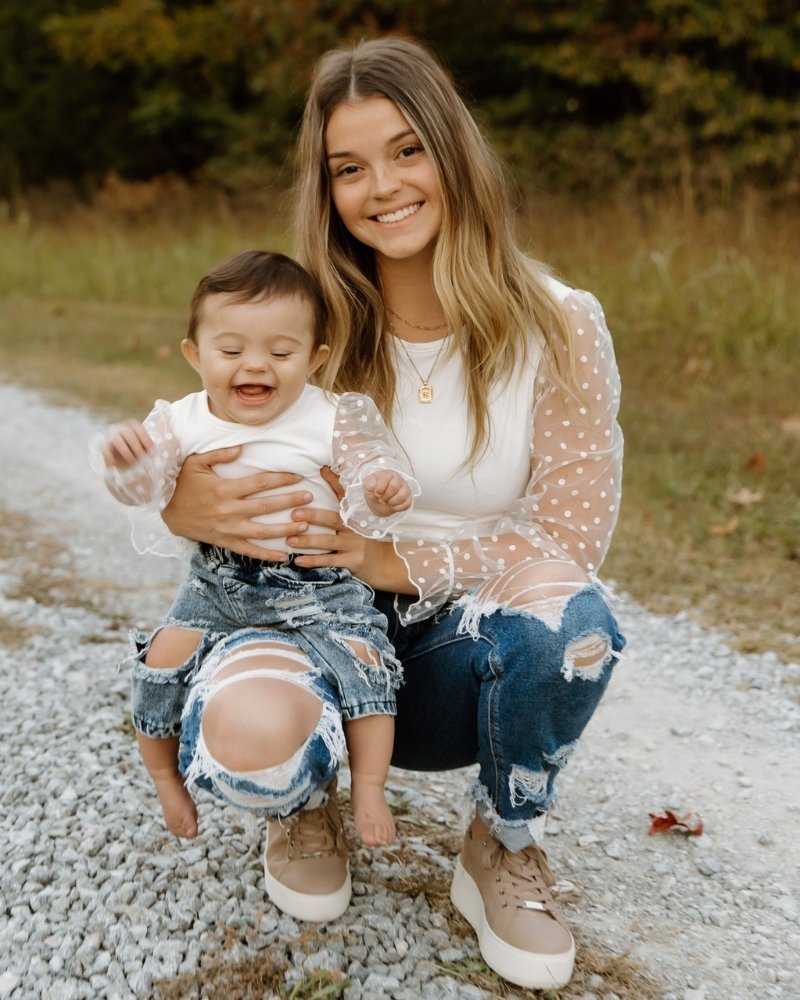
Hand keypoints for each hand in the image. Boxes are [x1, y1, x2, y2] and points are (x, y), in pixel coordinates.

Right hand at [103, 419, 153, 468]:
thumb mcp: (148, 450)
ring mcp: (112, 437)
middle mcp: (122, 429)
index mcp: (134, 427)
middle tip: (142, 457)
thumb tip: (157, 452)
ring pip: (117, 440)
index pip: (138, 428)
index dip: (145, 438)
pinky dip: (110, 456)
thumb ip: (151, 448)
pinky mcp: (105, 448)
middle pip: (128, 433)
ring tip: (132, 461)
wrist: (128, 465)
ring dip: (125, 450)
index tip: (151, 450)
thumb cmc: (141, 454)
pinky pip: (105, 449)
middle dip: (136, 445)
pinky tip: (116, 464)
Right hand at [153, 774, 198, 838]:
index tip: (193, 818)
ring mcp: (170, 812)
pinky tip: (186, 800)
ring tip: (189, 805)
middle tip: (191, 811)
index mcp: (174, 828)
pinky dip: (186, 806)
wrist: (169, 782)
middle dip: (192, 820)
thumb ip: (191, 828)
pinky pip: (181, 809)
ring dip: (189, 812)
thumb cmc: (179, 801)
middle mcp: (170, 822)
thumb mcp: (189, 816)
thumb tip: (193, 837)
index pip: (186, 835)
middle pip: (186, 826)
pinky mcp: (172, 803)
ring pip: (184, 817)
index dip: (193, 827)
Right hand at [161, 447, 313, 560]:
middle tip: (310, 498)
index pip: (259, 483)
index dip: (280, 479)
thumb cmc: (183, 485)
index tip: (298, 476)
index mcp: (224, 489)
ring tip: (305, 525)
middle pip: (266, 507)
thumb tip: (241, 448)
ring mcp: (228, 529)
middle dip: (290, 502)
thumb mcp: (195, 463)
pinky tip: (284, 556)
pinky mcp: (225, 542)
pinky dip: (267, 555)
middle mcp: (229, 510)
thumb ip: (218, 454)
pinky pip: (249, 551)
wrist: (168, 513)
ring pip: (262, 532)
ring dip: (285, 529)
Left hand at [292, 466, 416, 593]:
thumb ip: (340, 497)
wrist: (382, 561)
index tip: (321, 470)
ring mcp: (355, 545)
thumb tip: (324, 469)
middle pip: (333, 519)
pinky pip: (331, 561)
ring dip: (308, 541)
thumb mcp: (355, 517)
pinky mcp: (353, 561)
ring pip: (329, 542)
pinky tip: (298, 561)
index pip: (344, 494)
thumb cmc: (361, 536)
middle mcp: (355, 527)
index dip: (334, 482)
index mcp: (354, 514)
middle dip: (313, 516)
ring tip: (290, 540)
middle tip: (294, 514)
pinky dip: (314, 561)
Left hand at [363, 470, 411, 516]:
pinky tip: (392, 506)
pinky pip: (406, 504)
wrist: (378, 502)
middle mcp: (398, 479)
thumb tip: (374, 486)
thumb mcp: (367, 486)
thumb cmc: (374, 491)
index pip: (385, 479)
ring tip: (387, 502)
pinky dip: (397, 508)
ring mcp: (404, 488)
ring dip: (391, 502)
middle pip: (394, 487)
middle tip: (381, 499)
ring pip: (402, 496)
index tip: (376, 493)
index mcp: (387, 474)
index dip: (379, 489)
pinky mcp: (408, 498)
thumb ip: (369, 483)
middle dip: (385, 496)